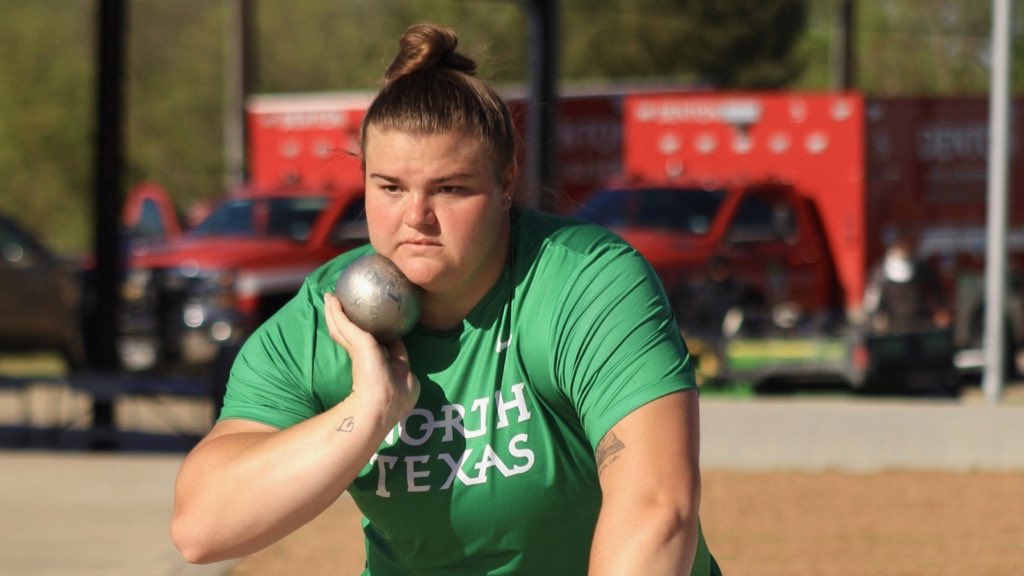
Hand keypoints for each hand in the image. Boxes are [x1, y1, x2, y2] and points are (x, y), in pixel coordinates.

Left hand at [323, 292, 420, 427]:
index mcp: (355, 345)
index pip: (343, 324)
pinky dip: (402, 330)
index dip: (338, 309)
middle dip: (363, 312)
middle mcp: (370, 349)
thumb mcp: (354, 341)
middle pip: (364, 327)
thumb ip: (344, 323)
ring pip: (384, 333)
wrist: (388, 399)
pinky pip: (402, 342)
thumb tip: (330, 298)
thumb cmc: (367, 370)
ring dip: (384, 319)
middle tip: (364, 289)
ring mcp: (387, 356)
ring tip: (387, 298)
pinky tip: (407, 316)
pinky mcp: (403, 361)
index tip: (337, 290)